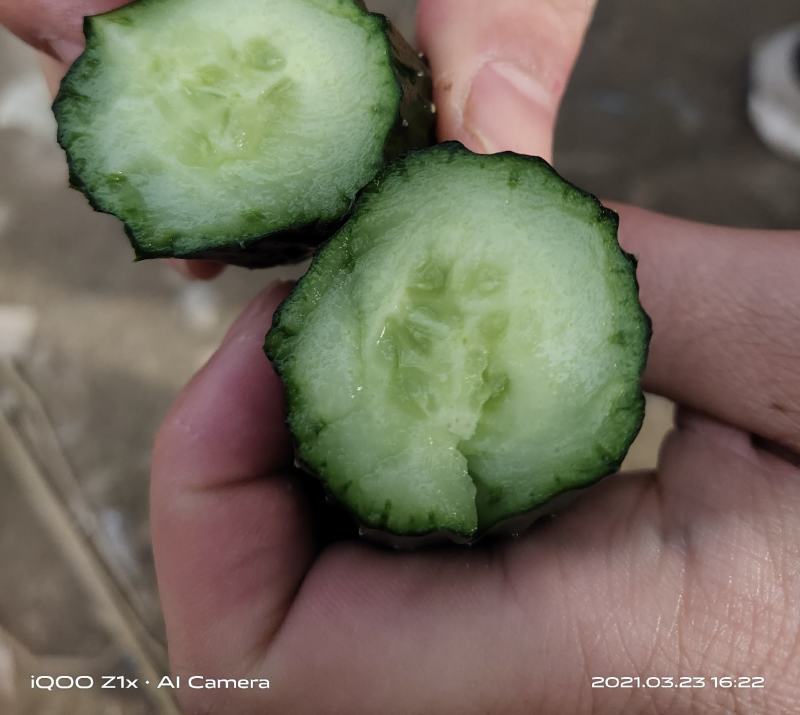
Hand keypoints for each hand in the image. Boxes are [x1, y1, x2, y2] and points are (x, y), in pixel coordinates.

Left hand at [151, 208, 799, 712]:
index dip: (210, 494)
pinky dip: (370, 502)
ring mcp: (553, 709)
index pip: (286, 667)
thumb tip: (452, 218)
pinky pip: (399, 616)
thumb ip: (618, 283)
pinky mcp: (560, 676)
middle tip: (290, 327)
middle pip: (268, 665)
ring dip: (297, 486)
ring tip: (349, 344)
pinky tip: (420, 400)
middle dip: (237, 481)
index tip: (254, 340)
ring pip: (321, 644)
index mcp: (616, 672)